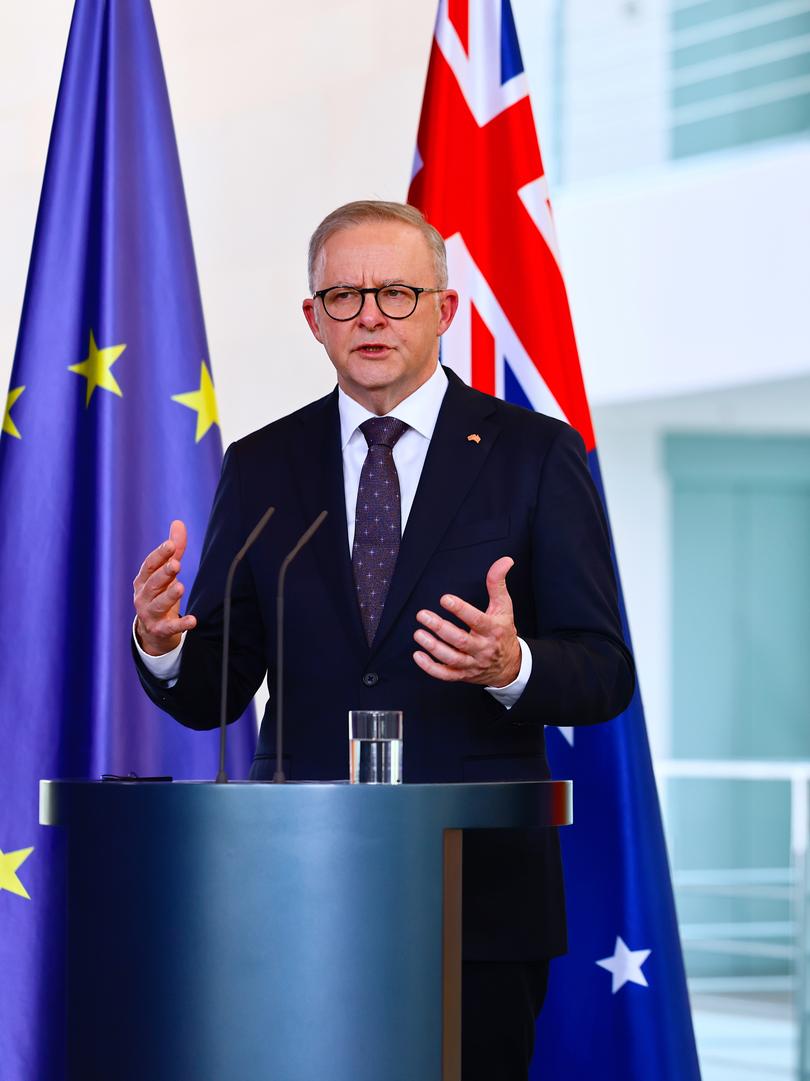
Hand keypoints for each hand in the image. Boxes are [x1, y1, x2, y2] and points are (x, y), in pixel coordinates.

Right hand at [133, 520, 196, 655]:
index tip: (171, 544)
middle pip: (153, 583)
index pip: (149, 565)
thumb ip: (173, 551)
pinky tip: (193, 620)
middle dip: (164, 573)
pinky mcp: (159, 630)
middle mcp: (142, 596)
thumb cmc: (159, 594)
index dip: (159, 554)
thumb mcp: (165, 573)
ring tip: (180, 587)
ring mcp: (149, 614)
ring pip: (158, 604)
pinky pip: (169, 627)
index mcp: (143, 580)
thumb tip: (178, 522)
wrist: (152, 630)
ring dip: (169, 596)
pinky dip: (180, 625)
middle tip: (176, 564)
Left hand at [412, 556, 520, 686]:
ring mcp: (472, 664)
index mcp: (493, 630)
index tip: (445, 599)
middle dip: (440, 628)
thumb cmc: (503, 631)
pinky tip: (418, 655)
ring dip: (433, 647)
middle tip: (422, 615)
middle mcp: (483, 648)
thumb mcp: (504, 607)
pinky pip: (446, 675)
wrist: (510, 666)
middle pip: (460, 641)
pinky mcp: (463, 675)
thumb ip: (498, 583)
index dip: (461, 610)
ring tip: (418, 633)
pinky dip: (431, 668)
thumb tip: (505, 560)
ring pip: (452, 659)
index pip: (477, 621)